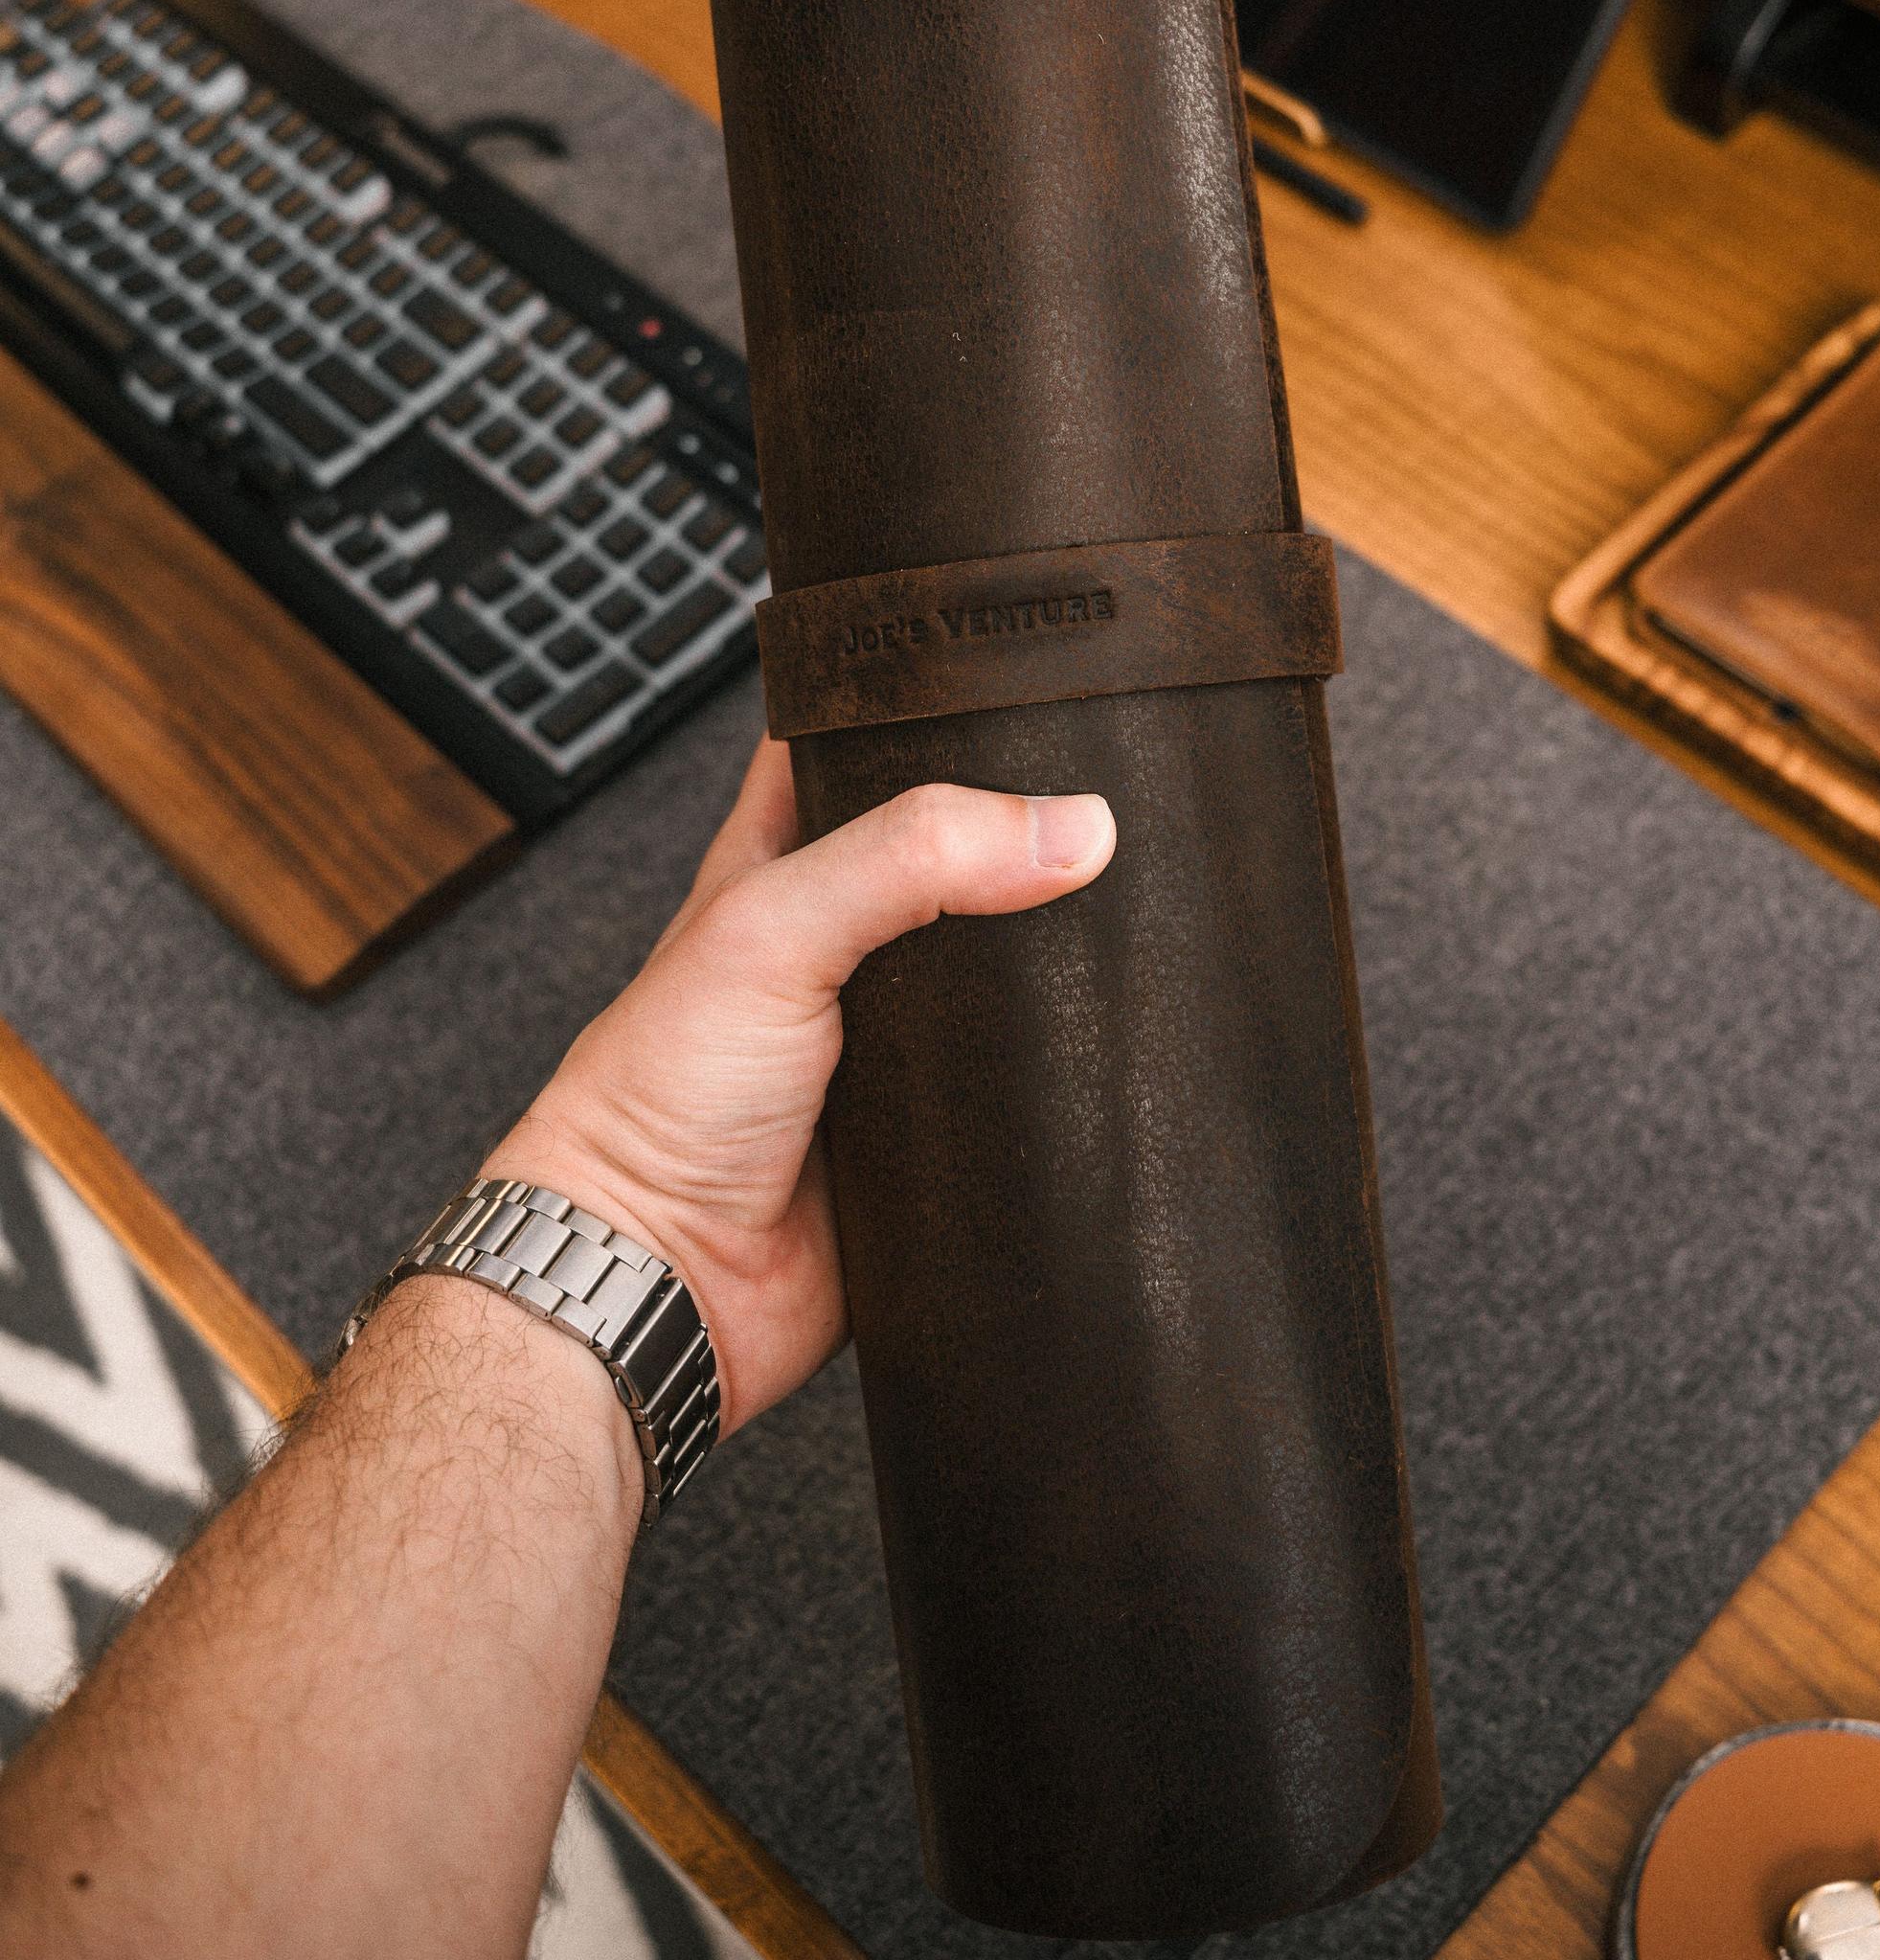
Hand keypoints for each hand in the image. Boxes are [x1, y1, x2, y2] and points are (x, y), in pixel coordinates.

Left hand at [490, 738, 1115, 1433]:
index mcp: (786, 864)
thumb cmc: (654, 1101)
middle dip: (1030, 837)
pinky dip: (1071, 1071)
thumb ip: (909, 859)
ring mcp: (899, 1042)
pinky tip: (1118, 1046)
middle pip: (962, 859)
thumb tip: (1066, 828)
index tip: (1031, 677)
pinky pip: (1030, 1090)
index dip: (933, 708)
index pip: (861, 747)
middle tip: (1119, 802)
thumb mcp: (769, 930)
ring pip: (1010, 975)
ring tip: (1147, 913)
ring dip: (1062, 962)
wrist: (663, 1282)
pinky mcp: (943, 1131)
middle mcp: (847, 946)